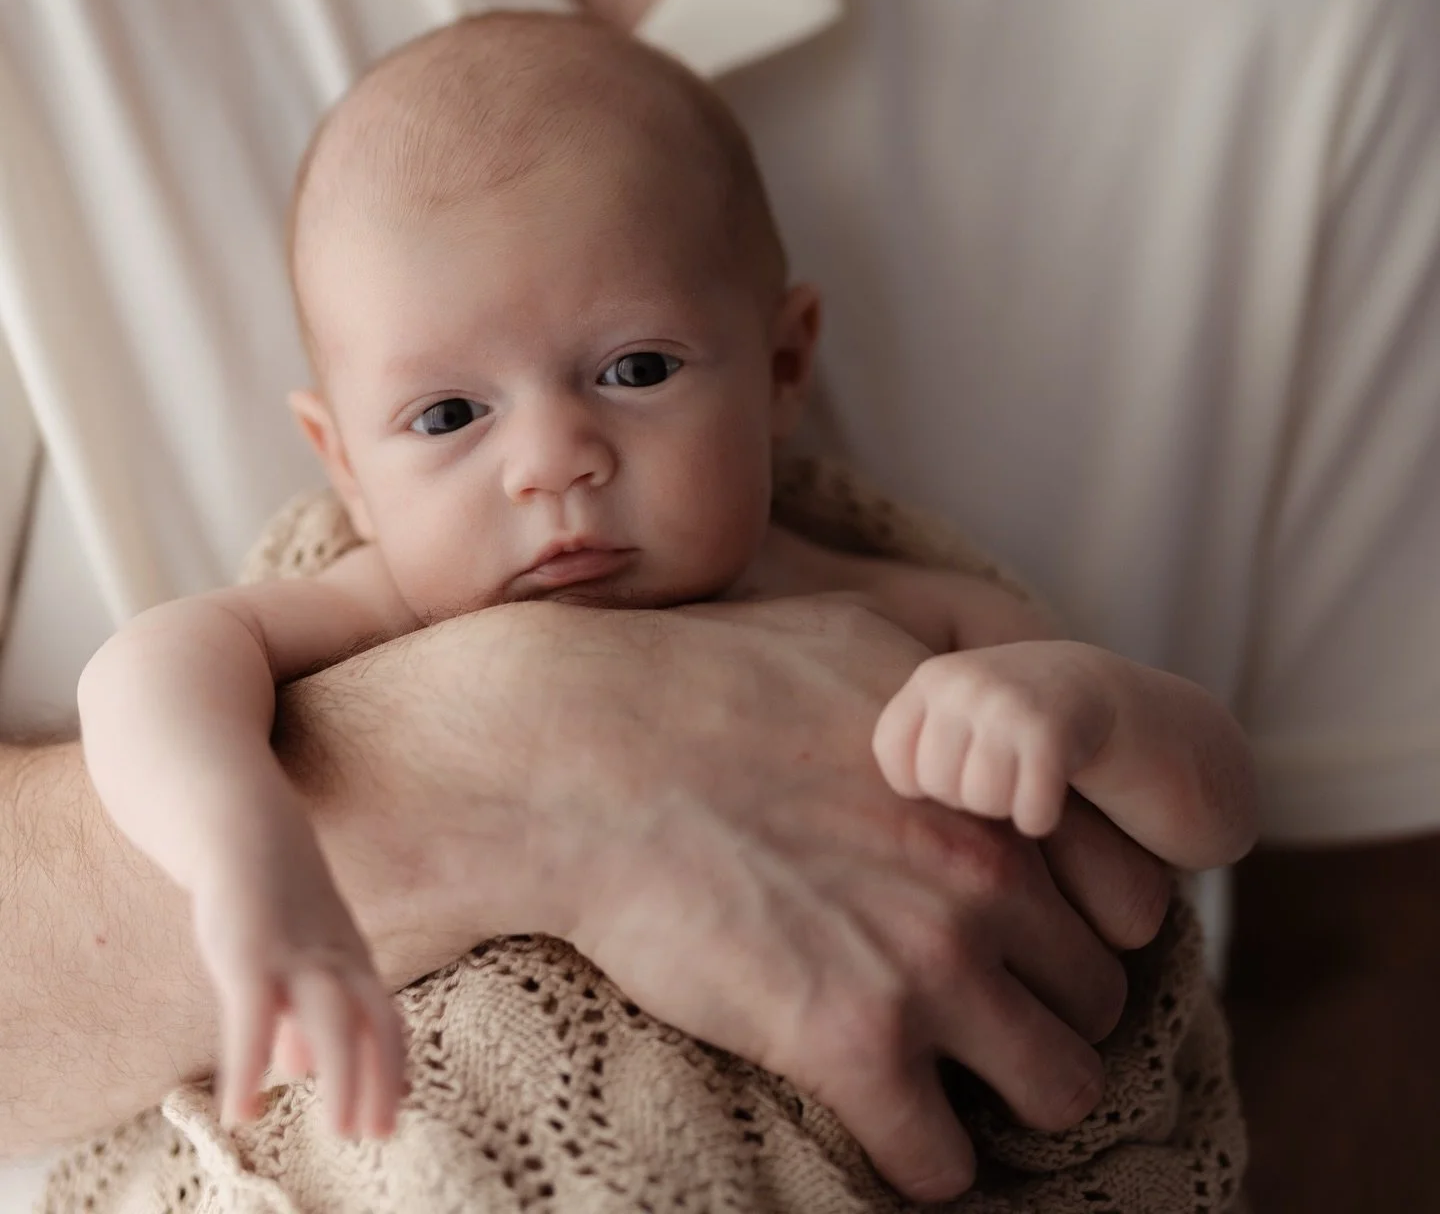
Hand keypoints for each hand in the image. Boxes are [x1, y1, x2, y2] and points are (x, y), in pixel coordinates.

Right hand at [189, 797, 405, 1141]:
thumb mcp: (300, 953)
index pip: (384, 1018)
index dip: (391, 1067)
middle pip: (373, 1018)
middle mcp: (333, 958)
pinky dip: (249, 1066)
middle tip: (378, 1133)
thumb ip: (302, 1008)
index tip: (394, 1116)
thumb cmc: (272, 896)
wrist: (243, 825)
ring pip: (333, 1017)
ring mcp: (294, 953)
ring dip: (343, 1075)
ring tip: (341, 1130)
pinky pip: (253, 1017)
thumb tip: (301, 1067)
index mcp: (349, 959)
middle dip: (381, 1077)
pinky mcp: (249, 950)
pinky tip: (243, 1110)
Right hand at [295, 595, 1168, 1201]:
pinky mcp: (851, 1045)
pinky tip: (873, 1118)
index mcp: (996, 788)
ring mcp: (929, 962)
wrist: (582, 753)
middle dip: (1041, 1012)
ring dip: (1001, 1093)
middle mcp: (987, 875)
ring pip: (1059, 1090)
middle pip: (1099, 1002)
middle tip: (967, 1014)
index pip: (1130, 904)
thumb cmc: (707, 681)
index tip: (1022, 945)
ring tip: (936, 1078)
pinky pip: (944, 1163)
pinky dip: (917, 1155)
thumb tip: (993, 730)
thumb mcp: (862, 640)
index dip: (1076, 928)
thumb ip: (953, 699)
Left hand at [873, 643, 1117, 837]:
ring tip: (1031, 771)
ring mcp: (1006, 702)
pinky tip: (1060, 786)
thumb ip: (914, 744)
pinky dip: (1047, 816)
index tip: (964, 769)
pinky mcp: (1051, 732)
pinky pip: (1029, 815)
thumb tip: (849, 821)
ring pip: (984, 804)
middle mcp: (964, 682)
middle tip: (1009, 767)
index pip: (896, 765)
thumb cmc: (1018, 721)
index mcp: (932, 679)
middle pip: (941, 788)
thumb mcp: (957, 713)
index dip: (929, 785)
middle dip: (976, 797)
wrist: (1106, 693)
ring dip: (1013, 806)